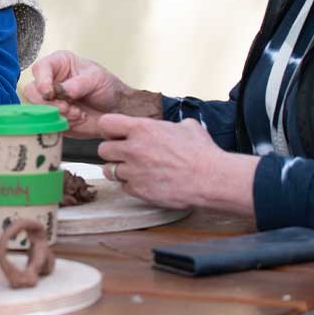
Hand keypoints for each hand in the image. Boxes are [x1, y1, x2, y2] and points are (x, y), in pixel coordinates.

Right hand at [23, 51, 135, 137]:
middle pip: (32, 91)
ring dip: (57, 114)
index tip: (50, 92)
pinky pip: (47, 123)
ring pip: (37, 109)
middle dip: (48, 103)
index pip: (40, 69)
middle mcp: (49, 82)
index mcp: (57, 64)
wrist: (116, 109)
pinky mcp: (52, 117)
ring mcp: (49, 101)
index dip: (41, 81)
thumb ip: (78, 83)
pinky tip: (78, 119)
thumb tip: (62, 90)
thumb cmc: (106, 87)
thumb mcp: (96, 78)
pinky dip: (61, 124)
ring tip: (78, 114)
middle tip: (67, 107)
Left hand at [95, 114, 256, 214]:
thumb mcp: (187, 126)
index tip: (116, 134)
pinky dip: (132, 186)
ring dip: (119, 170)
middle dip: (113, 152)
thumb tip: (171, 127)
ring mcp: (134, 172)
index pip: (106, 124)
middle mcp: (133, 149)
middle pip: (102, 149)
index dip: (109, 130)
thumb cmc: (201, 152)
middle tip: (126, 155)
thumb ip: (169, 126)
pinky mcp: (138, 190)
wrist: (210, 179)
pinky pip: (124, 187)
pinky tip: (146, 182)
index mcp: (142, 129)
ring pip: (109, 171)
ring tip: (136, 170)